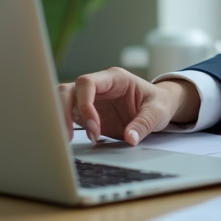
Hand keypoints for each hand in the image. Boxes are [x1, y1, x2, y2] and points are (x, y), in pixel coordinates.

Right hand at [57, 67, 198, 146]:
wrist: (159, 106)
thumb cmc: (159, 103)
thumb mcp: (158, 112)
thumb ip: (145, 123)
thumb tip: (130, 138)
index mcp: (115, 79)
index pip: (87, 83)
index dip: (85, 104)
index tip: (93, 127)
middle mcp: (99, 86)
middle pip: (68, 90)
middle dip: (65, 112)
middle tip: (73, 136)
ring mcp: (90, 98)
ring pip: (63, 101)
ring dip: (61, 120)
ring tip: (69, 141)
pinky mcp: (86, 112)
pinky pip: (67, 116)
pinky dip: (65, 127)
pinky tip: (71, 141)